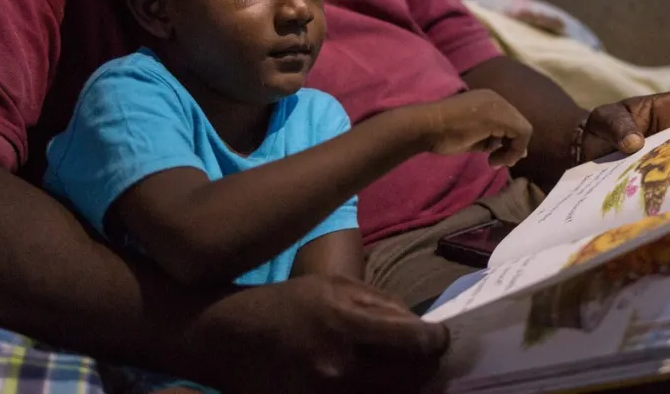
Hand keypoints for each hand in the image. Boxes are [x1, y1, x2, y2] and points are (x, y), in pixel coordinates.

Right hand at [184, 274, 447, 392]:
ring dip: (403, 385)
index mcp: (344, 324)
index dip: (437, 341)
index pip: (414, 342)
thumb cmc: (287, 303)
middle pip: (410, 380)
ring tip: (401, 371)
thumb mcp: (335, 285)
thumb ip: (383, 304)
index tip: (439, 338)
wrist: (230, 338)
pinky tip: (375, 381)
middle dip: (425, 367)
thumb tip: (422, 326)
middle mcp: (338, 367)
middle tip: (427, 359)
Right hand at [411, 89, 532, 166]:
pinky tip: (493, 160)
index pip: (510, 122)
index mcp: (488, 100)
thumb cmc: (442, 133)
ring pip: (523, 130)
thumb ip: (493, 142)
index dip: (507, 142)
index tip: (493, 157)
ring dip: (512, 150)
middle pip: (518, 125)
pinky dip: (514, 151)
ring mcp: (499, 104)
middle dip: (511, 147)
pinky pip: (522, 133)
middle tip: (495, 162)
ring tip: (494, 162)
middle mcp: (497, 99)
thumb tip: (521, 153)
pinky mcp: (500, 115)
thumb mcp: (473, 138)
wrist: (426, 126)